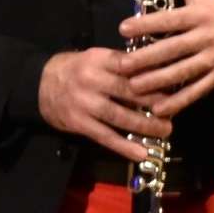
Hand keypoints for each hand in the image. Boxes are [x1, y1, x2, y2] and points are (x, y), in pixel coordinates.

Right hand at [38, 48, 170, 160]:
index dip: (152, 74)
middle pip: (128, 91)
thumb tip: (156, 73)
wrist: (38, 85)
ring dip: (146, 126)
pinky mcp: (78, 122)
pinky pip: (105, 136)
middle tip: (175, 110)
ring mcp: (83, 102)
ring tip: (166, 131)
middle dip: (155, 102)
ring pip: (120, 116)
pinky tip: (141, 153)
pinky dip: (124, 147)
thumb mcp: (94, 59)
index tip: (173, 82)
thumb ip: (120, 66)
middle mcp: (90, 79)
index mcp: (96, 59)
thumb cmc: (74, 70)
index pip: (129, 65)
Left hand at [117, 0, 213, 115]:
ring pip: (183, 72)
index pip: (169, 20)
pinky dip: (180, 100)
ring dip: (158, 81)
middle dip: (147, 58)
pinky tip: (160, 108)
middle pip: (173, 49)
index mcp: (199, 15)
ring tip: (135, 87)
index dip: (146, 24)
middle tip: (123, 65)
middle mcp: (206, 38)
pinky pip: (198, 90)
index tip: (123, 28)